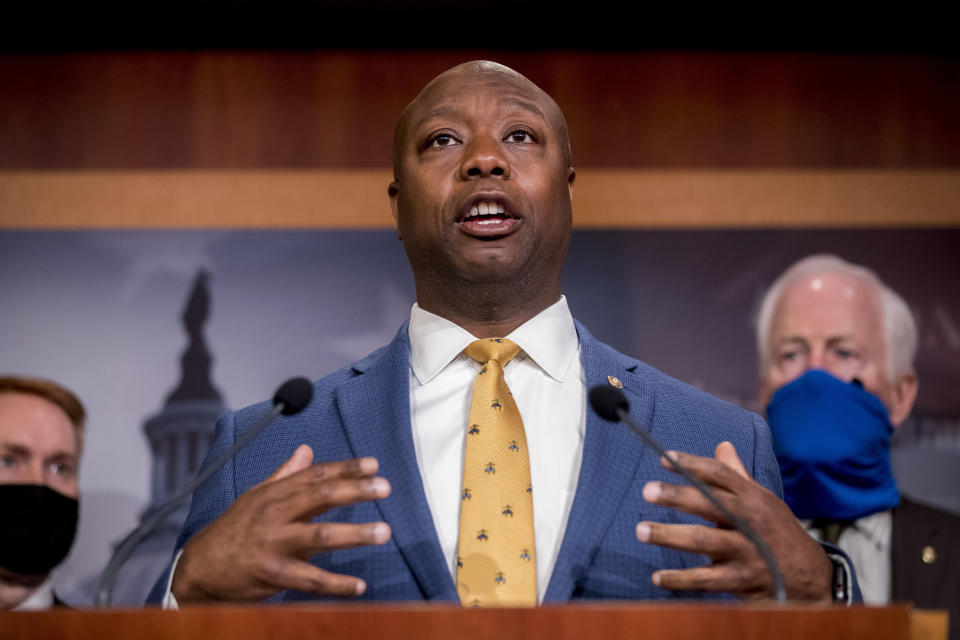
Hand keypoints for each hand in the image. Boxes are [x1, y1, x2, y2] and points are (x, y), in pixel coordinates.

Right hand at [171, 444, 391, 602]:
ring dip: (354, 534)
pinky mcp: (272, 574)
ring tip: (384, 532)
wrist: (199, 568)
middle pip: (320, 497)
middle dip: (355, 491)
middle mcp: (276, 514)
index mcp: (275, 494)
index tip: (373, 465)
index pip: (315, 475)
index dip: (345, 469)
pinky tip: (359, 585)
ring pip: (319, 536)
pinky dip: (335, 584)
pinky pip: (309, 580)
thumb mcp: (256, 497)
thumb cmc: (234, 530)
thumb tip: (306, 451)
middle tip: (385, 488)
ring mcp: (274, 544)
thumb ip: (285, 476)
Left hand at [635, 441, 831, 600]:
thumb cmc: (777, 532)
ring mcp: (747, 551)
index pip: (720, 474)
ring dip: (670, 536)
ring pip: (704, 541)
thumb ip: (737, 476)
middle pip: (709, 503)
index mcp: (752, 497)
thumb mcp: (763, 501)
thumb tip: (722, 445)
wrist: (812, 577)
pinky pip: (707, 580)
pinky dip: (681, 579)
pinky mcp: (744, 580)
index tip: (663, 458)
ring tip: (641, 530)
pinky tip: (658, 577)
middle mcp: (750, 521)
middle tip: (647, 491)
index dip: (692, 464)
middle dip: (677, 496)